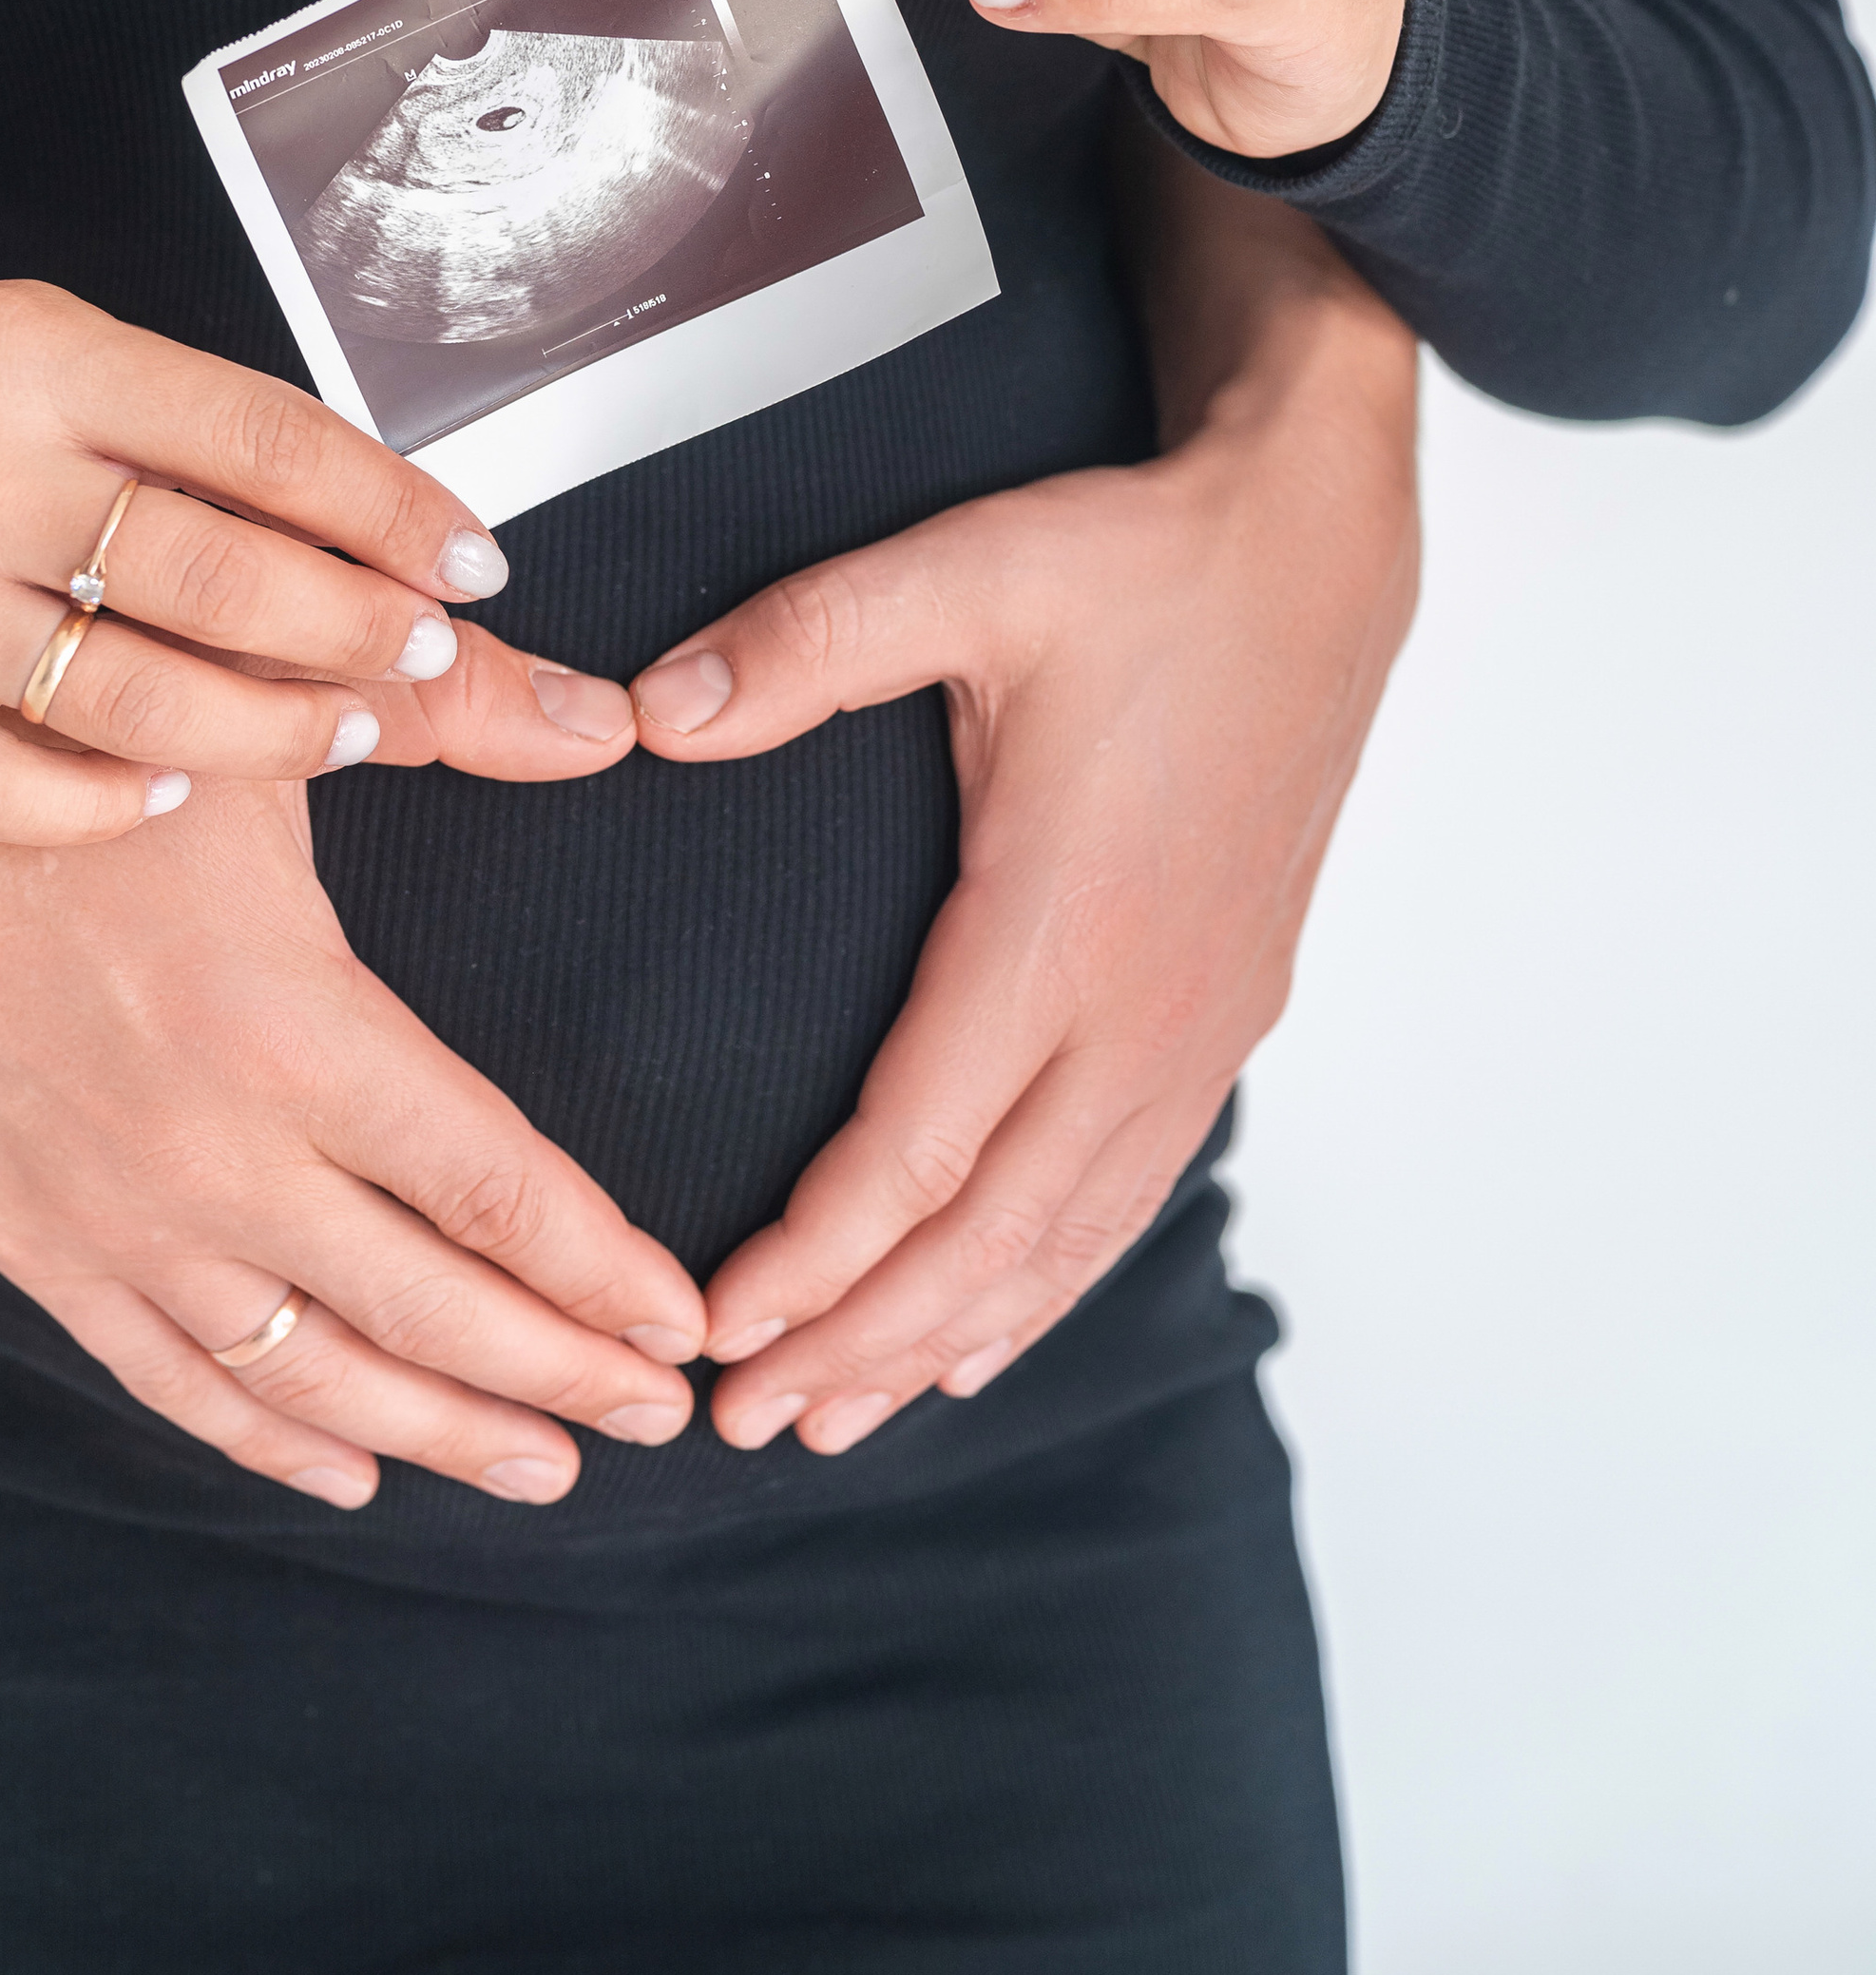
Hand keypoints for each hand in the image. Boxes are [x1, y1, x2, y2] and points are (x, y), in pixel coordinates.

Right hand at [0, 280, 562, 846]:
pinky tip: (174, 790)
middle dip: (355, 628)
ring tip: (346, 730)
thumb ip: (216, 446)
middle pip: (217, 574)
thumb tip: (415, 542)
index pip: (263, 440)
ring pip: (137, 697)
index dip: (392, 509)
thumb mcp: (65, 364)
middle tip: (426, 652)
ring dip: (270, 731)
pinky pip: (16, 790)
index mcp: (41, 358)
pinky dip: (113, 801)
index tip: (475, 563)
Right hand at [0, 694, 704, 1509]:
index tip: (683, 1327)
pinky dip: (268, 1438)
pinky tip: (349, 1471)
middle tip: (658, 1419)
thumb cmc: (75, 758)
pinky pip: (172, 1376)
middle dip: (560, 1375)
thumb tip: (612, 719)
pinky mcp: (28, 1242)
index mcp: (294, 1027)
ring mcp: (114, 1217)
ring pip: (312, 1372)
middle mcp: (213, 1152)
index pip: (495, 1190)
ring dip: (440, 1431)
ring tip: (547, 1465)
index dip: (603, 1274)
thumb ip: (460, 717)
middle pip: (429, 1309)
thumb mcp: (269, 730)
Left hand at [632, 244, 1418, 1453]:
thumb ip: (802, 645)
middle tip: (740, 1424)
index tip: (715, 1330)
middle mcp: (1148, 1005)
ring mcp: (1203, 1021)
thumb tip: (655, 713)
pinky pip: (1130, 1190)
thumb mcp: (964, 572)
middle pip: (993, 1234)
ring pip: (1071, 1236)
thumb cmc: (1145, 564)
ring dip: (951, 1338)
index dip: (816, 1257)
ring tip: (837, 1416)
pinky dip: (1049, 1281)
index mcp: (1065, 923)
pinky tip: (987, 1333)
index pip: (921, 1148)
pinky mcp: (1231, 1009)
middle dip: (862, 1342)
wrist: (1318, 549)